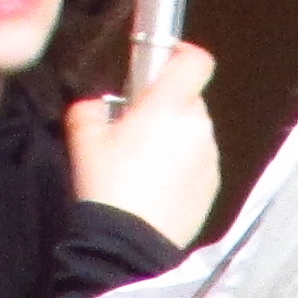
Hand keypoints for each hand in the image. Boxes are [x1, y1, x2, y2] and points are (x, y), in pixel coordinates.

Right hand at [65, 44, 222, 250]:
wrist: (129, 243)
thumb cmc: (106, 184)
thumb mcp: (83, 139)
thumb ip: (89, 108)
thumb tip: (97, 105)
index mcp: (169, 104)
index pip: (196, 60)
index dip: (183, 54)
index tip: (164, 61)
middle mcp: (198, 126)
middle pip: (190, 98)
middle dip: (167, 105)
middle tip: (137, 126)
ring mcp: (210, 157)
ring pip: (196, 131)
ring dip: (177, 136)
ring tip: (146, 162)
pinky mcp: (214, 186)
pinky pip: (200, 161)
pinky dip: (185, 165)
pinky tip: (160, 186)